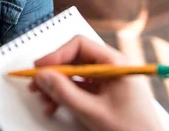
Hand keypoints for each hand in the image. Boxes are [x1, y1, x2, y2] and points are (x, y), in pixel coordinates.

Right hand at [29, 36, 164, 130]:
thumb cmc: (132, 130)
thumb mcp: (93, 112)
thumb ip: (65, 93)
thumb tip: (43, 76)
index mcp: (116, 63)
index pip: (80, 46)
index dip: (57, 55)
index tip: (40, 68)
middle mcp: (112, 67)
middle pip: (75, 60)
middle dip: (54, 73)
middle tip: (36, 83)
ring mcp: (108, 81)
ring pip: (75, 75)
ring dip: (57, 86)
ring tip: (44, 99)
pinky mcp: (105, 93)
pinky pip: (80, 88)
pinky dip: (66, 95)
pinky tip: (55, 105)